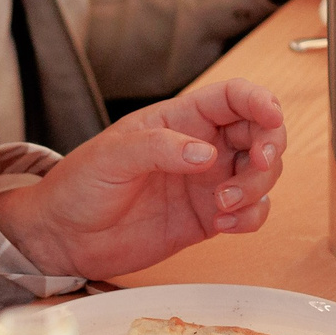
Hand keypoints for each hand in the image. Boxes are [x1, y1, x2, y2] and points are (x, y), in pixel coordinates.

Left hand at [0, 80, 288, 279]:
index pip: (233, 97)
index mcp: (180, 118)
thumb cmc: (79, 185)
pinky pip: (250, 212)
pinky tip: (224, 225)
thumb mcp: (112, 157)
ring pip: (261, 174)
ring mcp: (207, 183)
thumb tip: (206, 153)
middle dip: (268, 148)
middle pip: (259, 134)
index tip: (271, 117)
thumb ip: (159, 148)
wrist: (64, 237)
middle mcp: (201, 146)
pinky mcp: (208, 218)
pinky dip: (251, 217)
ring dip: (257, 188)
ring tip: (224, 205)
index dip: (259, 100)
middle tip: (255, 165)